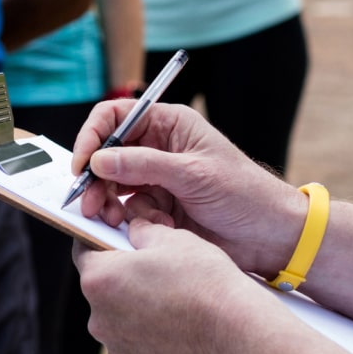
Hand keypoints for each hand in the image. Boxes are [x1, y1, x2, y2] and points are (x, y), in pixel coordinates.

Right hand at [71, 99, 304, 276]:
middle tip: (87, 200)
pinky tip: (142, 229)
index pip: (115, 117)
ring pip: (113, 185)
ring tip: (108, 219)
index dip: (93, 136)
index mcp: (169, 125)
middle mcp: (158, 148)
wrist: (269, 236)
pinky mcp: (157, 208)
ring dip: (107, 202)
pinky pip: (127, 210)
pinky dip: (126, 220)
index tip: (83, 163)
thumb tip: (99, 159)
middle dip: (95, 177)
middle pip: (107, 154)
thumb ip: (144, 165)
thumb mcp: (194, 174)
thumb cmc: (244, 193)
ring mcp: (156, 179)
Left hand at [74, 218, 256, 353]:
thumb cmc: (204, 280)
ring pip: (121, 321)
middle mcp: (100, 320)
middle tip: (156, 271)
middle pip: (103, 290)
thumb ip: (141, 231)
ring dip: (137, 310)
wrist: (237, 331)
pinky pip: (139, 347)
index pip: (84, 251)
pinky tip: (180, 327)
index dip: (100, 241)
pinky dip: (153, 337)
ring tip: (174, 301)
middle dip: (123, 279)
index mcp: (99, 281)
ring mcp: (119, 350)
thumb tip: (134, 230)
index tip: (116, 240)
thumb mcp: (171, 238)